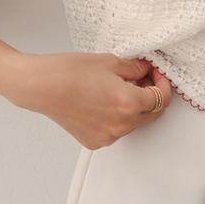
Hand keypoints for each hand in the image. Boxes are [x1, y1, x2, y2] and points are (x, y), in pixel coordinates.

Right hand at [10, 51, 173, 149]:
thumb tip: (147, 70)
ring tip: (119, 86)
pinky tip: (104, 100)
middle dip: (152, 96)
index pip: (161, 99)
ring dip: (135, 107)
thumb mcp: (109, 61)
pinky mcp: (94, 141)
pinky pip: (116, 130)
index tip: (159, 75)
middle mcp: (121, 125)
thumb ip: (135, 68)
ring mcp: (107, 137)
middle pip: (151, 114)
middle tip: (142, 77)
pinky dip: (118, 116)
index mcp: (128, 103)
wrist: (40, 86)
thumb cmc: (70, 71)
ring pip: (134, 123)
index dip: (164, 84)